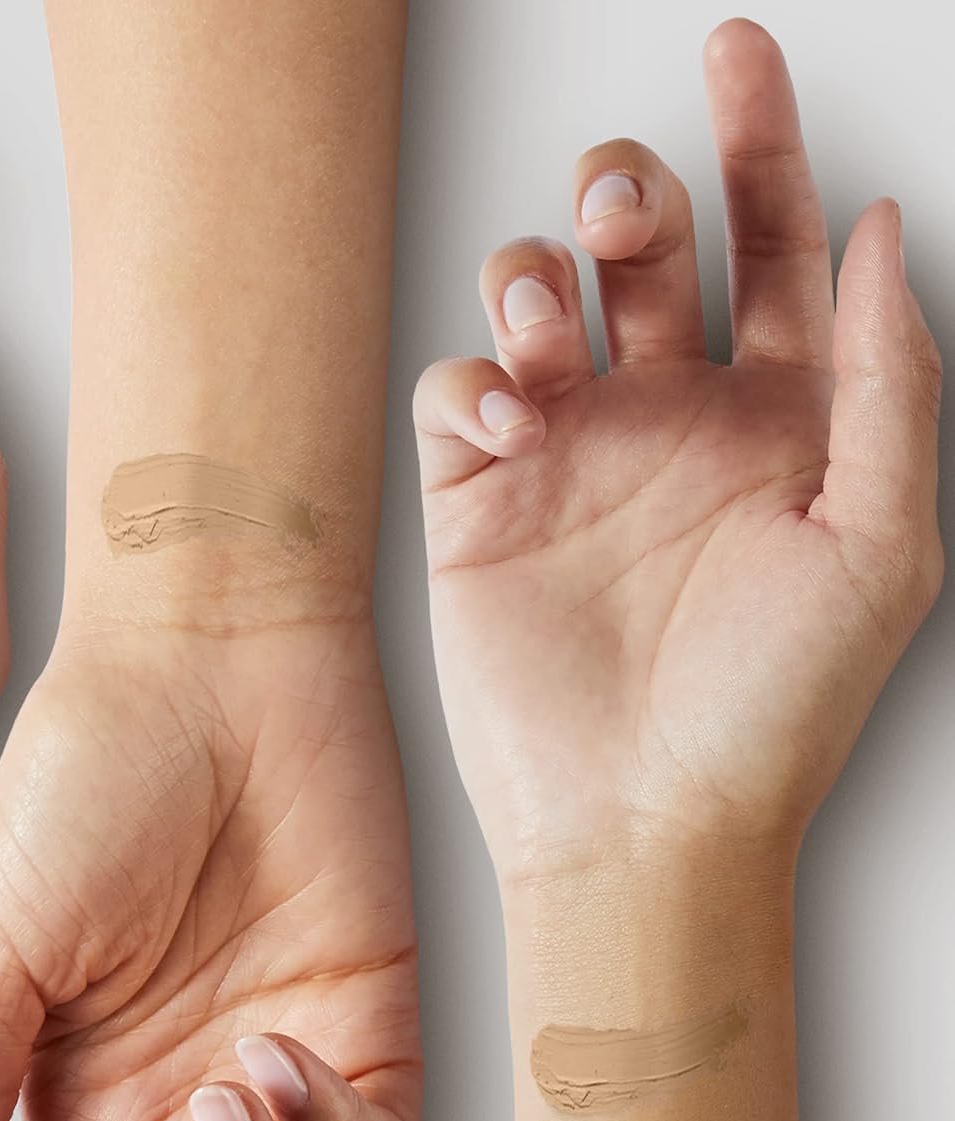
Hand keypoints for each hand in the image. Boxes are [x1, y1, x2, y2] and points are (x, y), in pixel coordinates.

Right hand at [413, 20, 940, 888]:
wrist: (640, 823)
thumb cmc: (768, 710)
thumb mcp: (880, 538)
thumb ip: (885, 377)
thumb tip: (880, 230)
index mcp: (776, 420)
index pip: (768, 246)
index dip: (758, 140)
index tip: (738, 51)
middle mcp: (667, 423)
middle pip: (639, 250)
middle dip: (630, 192)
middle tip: (630, 217)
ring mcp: (568, 460)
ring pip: (532, 298)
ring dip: (537, 275)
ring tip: (552, 331)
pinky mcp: (477, 504)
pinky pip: (456, 394)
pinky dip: (474, 383)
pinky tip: (512, 430)